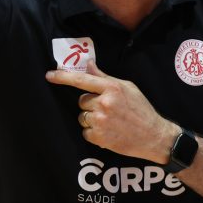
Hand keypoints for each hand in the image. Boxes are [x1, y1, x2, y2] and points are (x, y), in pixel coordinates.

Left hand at [45, 61, 176, 162]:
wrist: (153, 136)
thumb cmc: (141, 109)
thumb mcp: (127, 88)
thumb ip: (105, 77)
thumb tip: (88, 64)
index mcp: (111, 88)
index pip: (82, 80)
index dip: (63, 77)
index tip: (49, 75)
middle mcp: (104, 103)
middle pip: (81, 101)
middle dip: (90, 104)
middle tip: (108, 109)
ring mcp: (100, 121)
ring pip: (82, 116)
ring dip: (91, 119)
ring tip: (110, 122)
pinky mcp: (99, 137)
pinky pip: (85, 131)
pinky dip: (94, 133)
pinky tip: (109, 132)